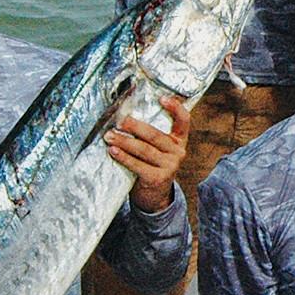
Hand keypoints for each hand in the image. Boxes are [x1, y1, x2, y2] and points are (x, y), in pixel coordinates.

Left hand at [109, 95, 190, 212]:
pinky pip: (138, 165)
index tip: (162, 98)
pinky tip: (113, 151)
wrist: (155, 196)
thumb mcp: (159, 149)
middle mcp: (178, 152)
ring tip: (109, 136)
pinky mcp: (158, 178)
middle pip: (155, 135)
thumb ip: (151, 135)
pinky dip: (123, 157)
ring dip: (124, 141)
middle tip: (120, 120)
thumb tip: (126, 114)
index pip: (184, 120)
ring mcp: (169, 166)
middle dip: (135, 126)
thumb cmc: (152, 165)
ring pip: (144, 150)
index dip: (175, 108)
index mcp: (180, 140)